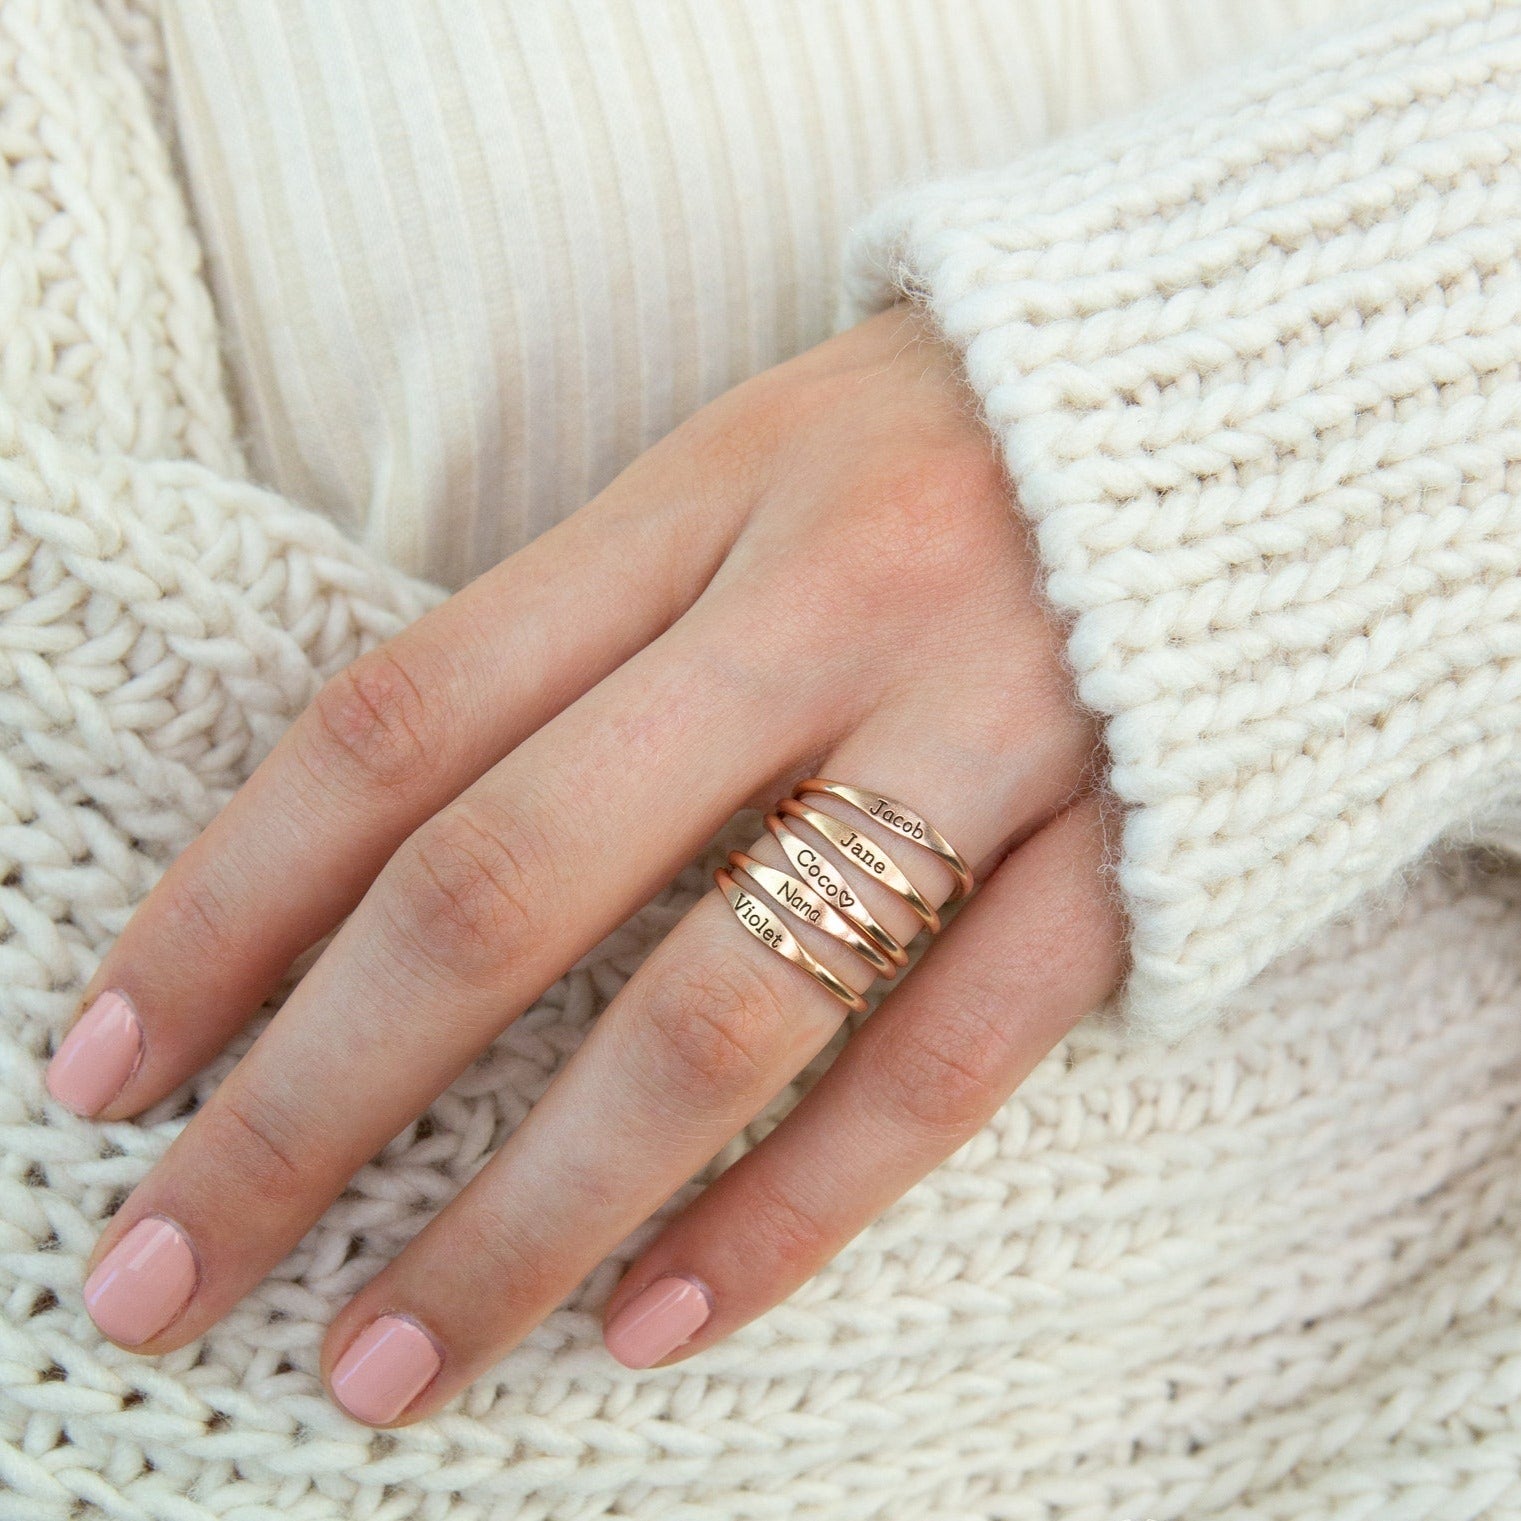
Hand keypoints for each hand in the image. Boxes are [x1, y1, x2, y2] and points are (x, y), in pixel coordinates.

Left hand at [46, 300, 1126, 1425]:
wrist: (1240, 393)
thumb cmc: (943, 444)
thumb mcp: (740, 474)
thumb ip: (584, 639)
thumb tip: (386, 854)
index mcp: (698, 504)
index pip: (402, 723)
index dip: (229, 910)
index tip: (107, 1074)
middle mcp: (821, 614)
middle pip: (507, 888)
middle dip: (311, 1106)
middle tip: (168, 1275)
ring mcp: (982, 735)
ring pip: (719, 1011)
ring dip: (529, 1211)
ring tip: (389, 1357)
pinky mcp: (1120, 844)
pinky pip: (944, 1058)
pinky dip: (795, 1208)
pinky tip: (658, 1323)